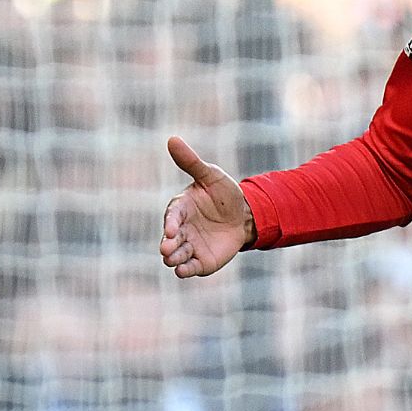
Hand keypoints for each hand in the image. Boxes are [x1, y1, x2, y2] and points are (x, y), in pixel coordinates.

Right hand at [160, 136, 252, 277]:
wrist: (245, 216)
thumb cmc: (224, 194)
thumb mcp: (211, 176)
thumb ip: (191, 162)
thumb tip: (172, 138)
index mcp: (180, 208)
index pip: (172, 216)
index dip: (169, 223)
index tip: (170, 229)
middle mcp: (180, 229)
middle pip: (170, 239)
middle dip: (167, 244)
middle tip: (166, 249)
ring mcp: (189, 245)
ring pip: (177, 255)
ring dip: (174, 258)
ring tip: (173, 261)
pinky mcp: (200, 260)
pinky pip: (190, 267)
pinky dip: (185, 270)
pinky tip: (183, 272)